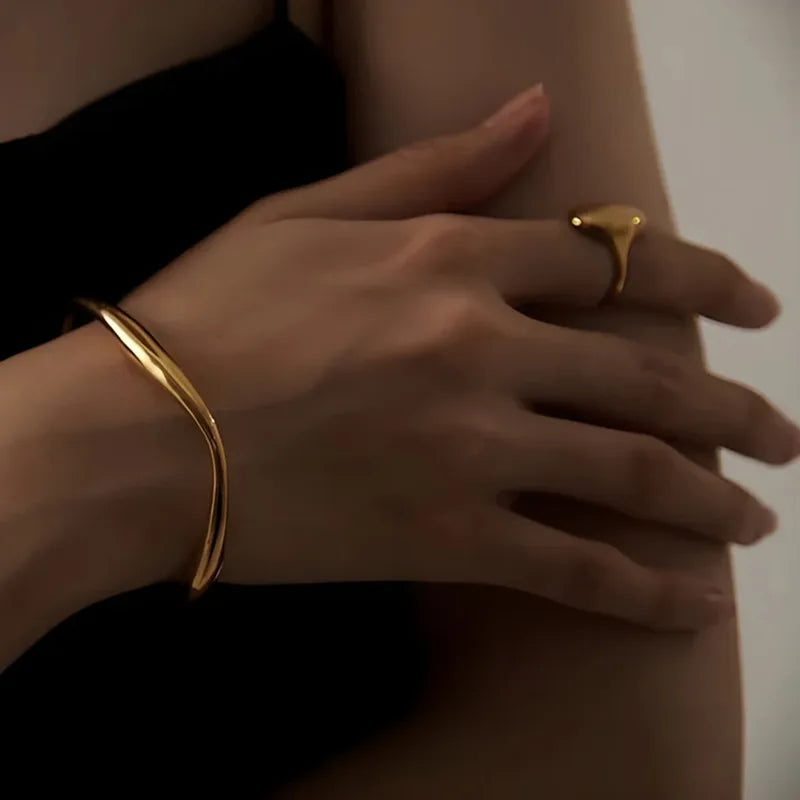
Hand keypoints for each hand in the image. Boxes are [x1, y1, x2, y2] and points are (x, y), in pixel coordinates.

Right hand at [125, 86, 797, 629]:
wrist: (140, 432)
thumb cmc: (212, 311)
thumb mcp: (313, 211)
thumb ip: (439, 165)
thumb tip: (538, 110)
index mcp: (451, 261)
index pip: (613, 261)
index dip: (701, 280)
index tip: (756, 309)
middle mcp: (482, 349)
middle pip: (648, 377)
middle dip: (734, 408)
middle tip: (782, 434)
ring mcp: (471, 450)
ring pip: (632, 474)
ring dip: (711, 499)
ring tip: (757, 516)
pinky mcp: (443, 538)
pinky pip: (571, 571)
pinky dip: (641, 594)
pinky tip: (693, 607)